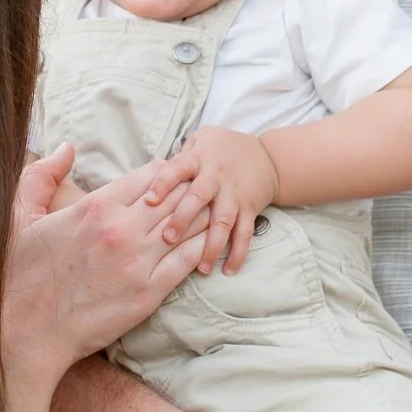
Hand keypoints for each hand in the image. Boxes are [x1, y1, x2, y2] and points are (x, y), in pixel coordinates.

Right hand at [4, 147, 209, 372]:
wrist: (25, 333)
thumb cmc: (19, 277)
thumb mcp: (19, 217)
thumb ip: (42, 176)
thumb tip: (66, 148)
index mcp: (95, 207)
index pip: (151, 175)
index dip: (166, 175)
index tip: (173, 180)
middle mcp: (121, 230)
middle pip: (176, 197)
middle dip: (191, 192)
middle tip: (204, 192)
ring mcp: (138, 262)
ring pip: (188, 226)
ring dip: (203, 216)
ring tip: (216, 212)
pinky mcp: (149, 294)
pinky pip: (187, 261)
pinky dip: (203, 248)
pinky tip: (212, 243)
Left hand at [143, 127, 278, 274]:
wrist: (267, 156)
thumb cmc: (221, 150)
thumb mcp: (199, 142)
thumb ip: (175, 158)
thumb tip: (143, 177)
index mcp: (198, 160)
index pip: (177, 169)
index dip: (163, 183)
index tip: (148, 199)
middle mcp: (216, 176)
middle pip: (198, 197)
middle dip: (183, 218)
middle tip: (167, 239)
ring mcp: (234, 194)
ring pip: (223, 220)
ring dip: (213, 244)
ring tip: (202, 267)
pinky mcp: (249, 209)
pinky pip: (245, 233)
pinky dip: (239, 252)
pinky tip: (228, 270)